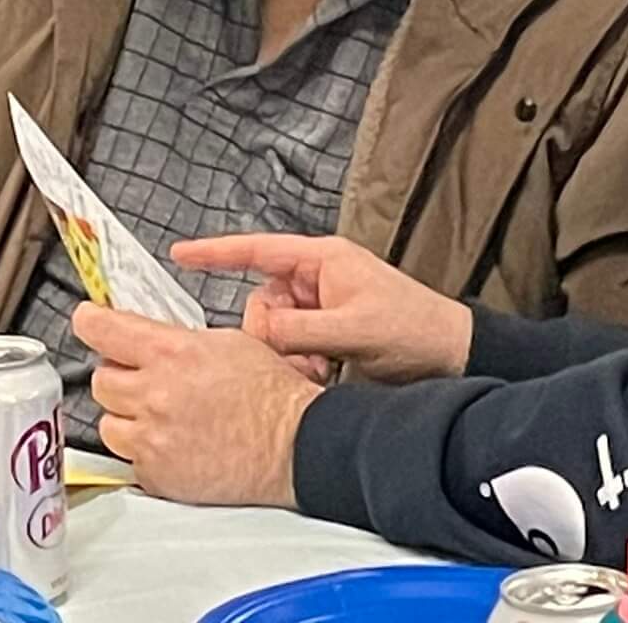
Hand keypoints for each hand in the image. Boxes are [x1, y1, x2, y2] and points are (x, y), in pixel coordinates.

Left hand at [74, 303, 316, 507]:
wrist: (292, 443)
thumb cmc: (270, 393)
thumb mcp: (227, 342)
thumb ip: (178, 340)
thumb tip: (145, 337)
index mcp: (174, 353)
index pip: (105, 330)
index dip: (90, 321)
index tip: (86, 319)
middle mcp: (156, 394)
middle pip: (102, 379)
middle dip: (117, 373)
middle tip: (139, 375)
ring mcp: (153, 438)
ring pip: (107, 422)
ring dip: (125, 415)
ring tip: (156, 414)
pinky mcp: (156, 475)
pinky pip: (129, 458)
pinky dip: (143, 449)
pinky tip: (171, 442)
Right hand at [174, 232, 472, 384]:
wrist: (448, 356)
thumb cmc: (412, 330)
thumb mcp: (354, 329)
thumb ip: (301, 329)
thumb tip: (258, 329)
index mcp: (322, 260)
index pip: (258, 250)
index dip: (216, 252)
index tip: (179, 253)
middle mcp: (316, 279)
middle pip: (261, 302)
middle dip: (270, 334)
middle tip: (301, 359)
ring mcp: (319, 307)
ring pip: (272, 331)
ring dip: (286, 355)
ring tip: (319, 371)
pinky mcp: (324, 335)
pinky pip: (289, 348)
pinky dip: (296, 365)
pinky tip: (321, 377)